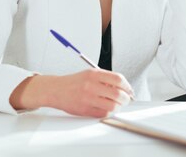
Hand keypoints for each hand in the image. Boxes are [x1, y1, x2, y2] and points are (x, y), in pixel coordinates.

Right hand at [15, 69, 133, 117]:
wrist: (56, 90)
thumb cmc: (74, 82)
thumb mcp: (90, 73)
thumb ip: (105, 78)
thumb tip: (123, 87)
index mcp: (94, 74)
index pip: (118, 79)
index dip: (127, 86)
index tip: (129, 90)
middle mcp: (91, 85)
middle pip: (118, 94)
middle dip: (126, 98)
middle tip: (126, 99)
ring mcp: (88, 98)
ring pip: (112, 106)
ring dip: (118, 107)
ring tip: (117, 105)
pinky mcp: (84, 109)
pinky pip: (103, 113)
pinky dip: (109, 112)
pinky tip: (108, 109)